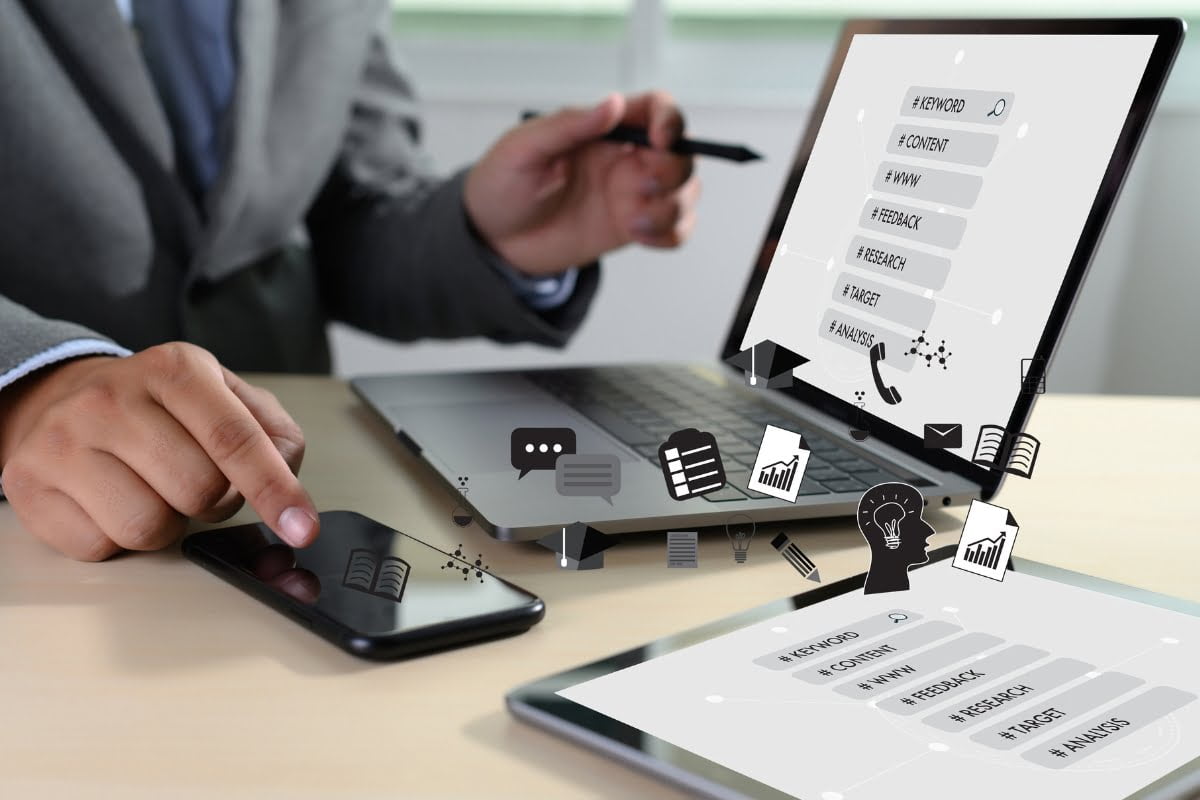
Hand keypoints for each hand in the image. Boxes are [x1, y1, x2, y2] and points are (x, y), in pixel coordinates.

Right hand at [0, 343, 317, 560]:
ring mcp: (64, 442)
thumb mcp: (224, 398)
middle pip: (198, 490)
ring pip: (148, 526)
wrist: (62, 400)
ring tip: (153, 491)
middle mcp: (112, 398)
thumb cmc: (158, 408)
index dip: (275, 489)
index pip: (235, 438)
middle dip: (214, 501)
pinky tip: (111, 503)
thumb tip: (289, 488)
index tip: (302, 526)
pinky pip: (100, 547)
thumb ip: (272, 435)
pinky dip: (118, 539)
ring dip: (167, 524)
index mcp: (175, 369)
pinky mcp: (29, 486)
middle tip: (196, 482)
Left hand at [464, 91, 700, 275]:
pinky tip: (640, 236)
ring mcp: (633, 194)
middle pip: (682, 153)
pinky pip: (676, 228)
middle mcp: (625, 158)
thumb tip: (612, 104)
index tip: (661, 141)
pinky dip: (671, 233)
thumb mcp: (524, 149)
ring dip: (673, 207)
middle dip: (673, 171)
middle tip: (640, 186)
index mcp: (604, 128)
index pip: (656, 110)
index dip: (671, 120)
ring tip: (634, 222)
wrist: (494, 241)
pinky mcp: (633, 228)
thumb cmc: (502, 185)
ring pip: (685, 192)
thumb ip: (569, 126)